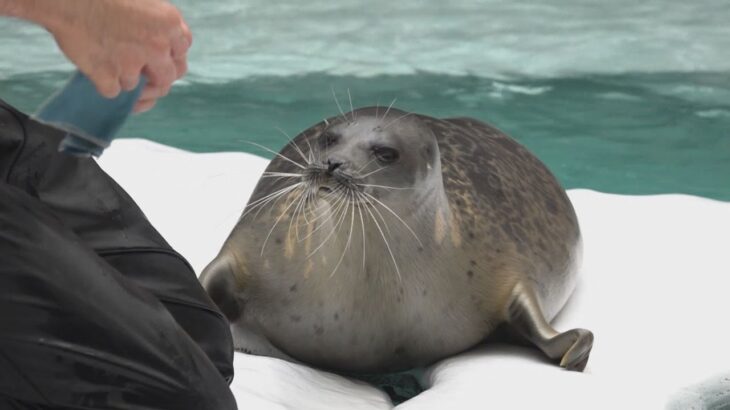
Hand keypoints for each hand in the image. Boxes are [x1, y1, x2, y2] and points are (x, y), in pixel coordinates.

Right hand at [40, 0, 191, 111]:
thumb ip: (160, 23)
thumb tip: (166, 43)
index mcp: (169, 24)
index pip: (181, 53)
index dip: (170, 59)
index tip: (160, 62)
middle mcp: (157, 46)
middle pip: (167, 78)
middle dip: (156, 81)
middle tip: (143, 80)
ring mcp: (132, 63)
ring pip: (136, 86)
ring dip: (125, 80)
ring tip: (110, 63)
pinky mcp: (108, 76)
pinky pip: (113, 92)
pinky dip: (105, 85)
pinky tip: (97, 72)